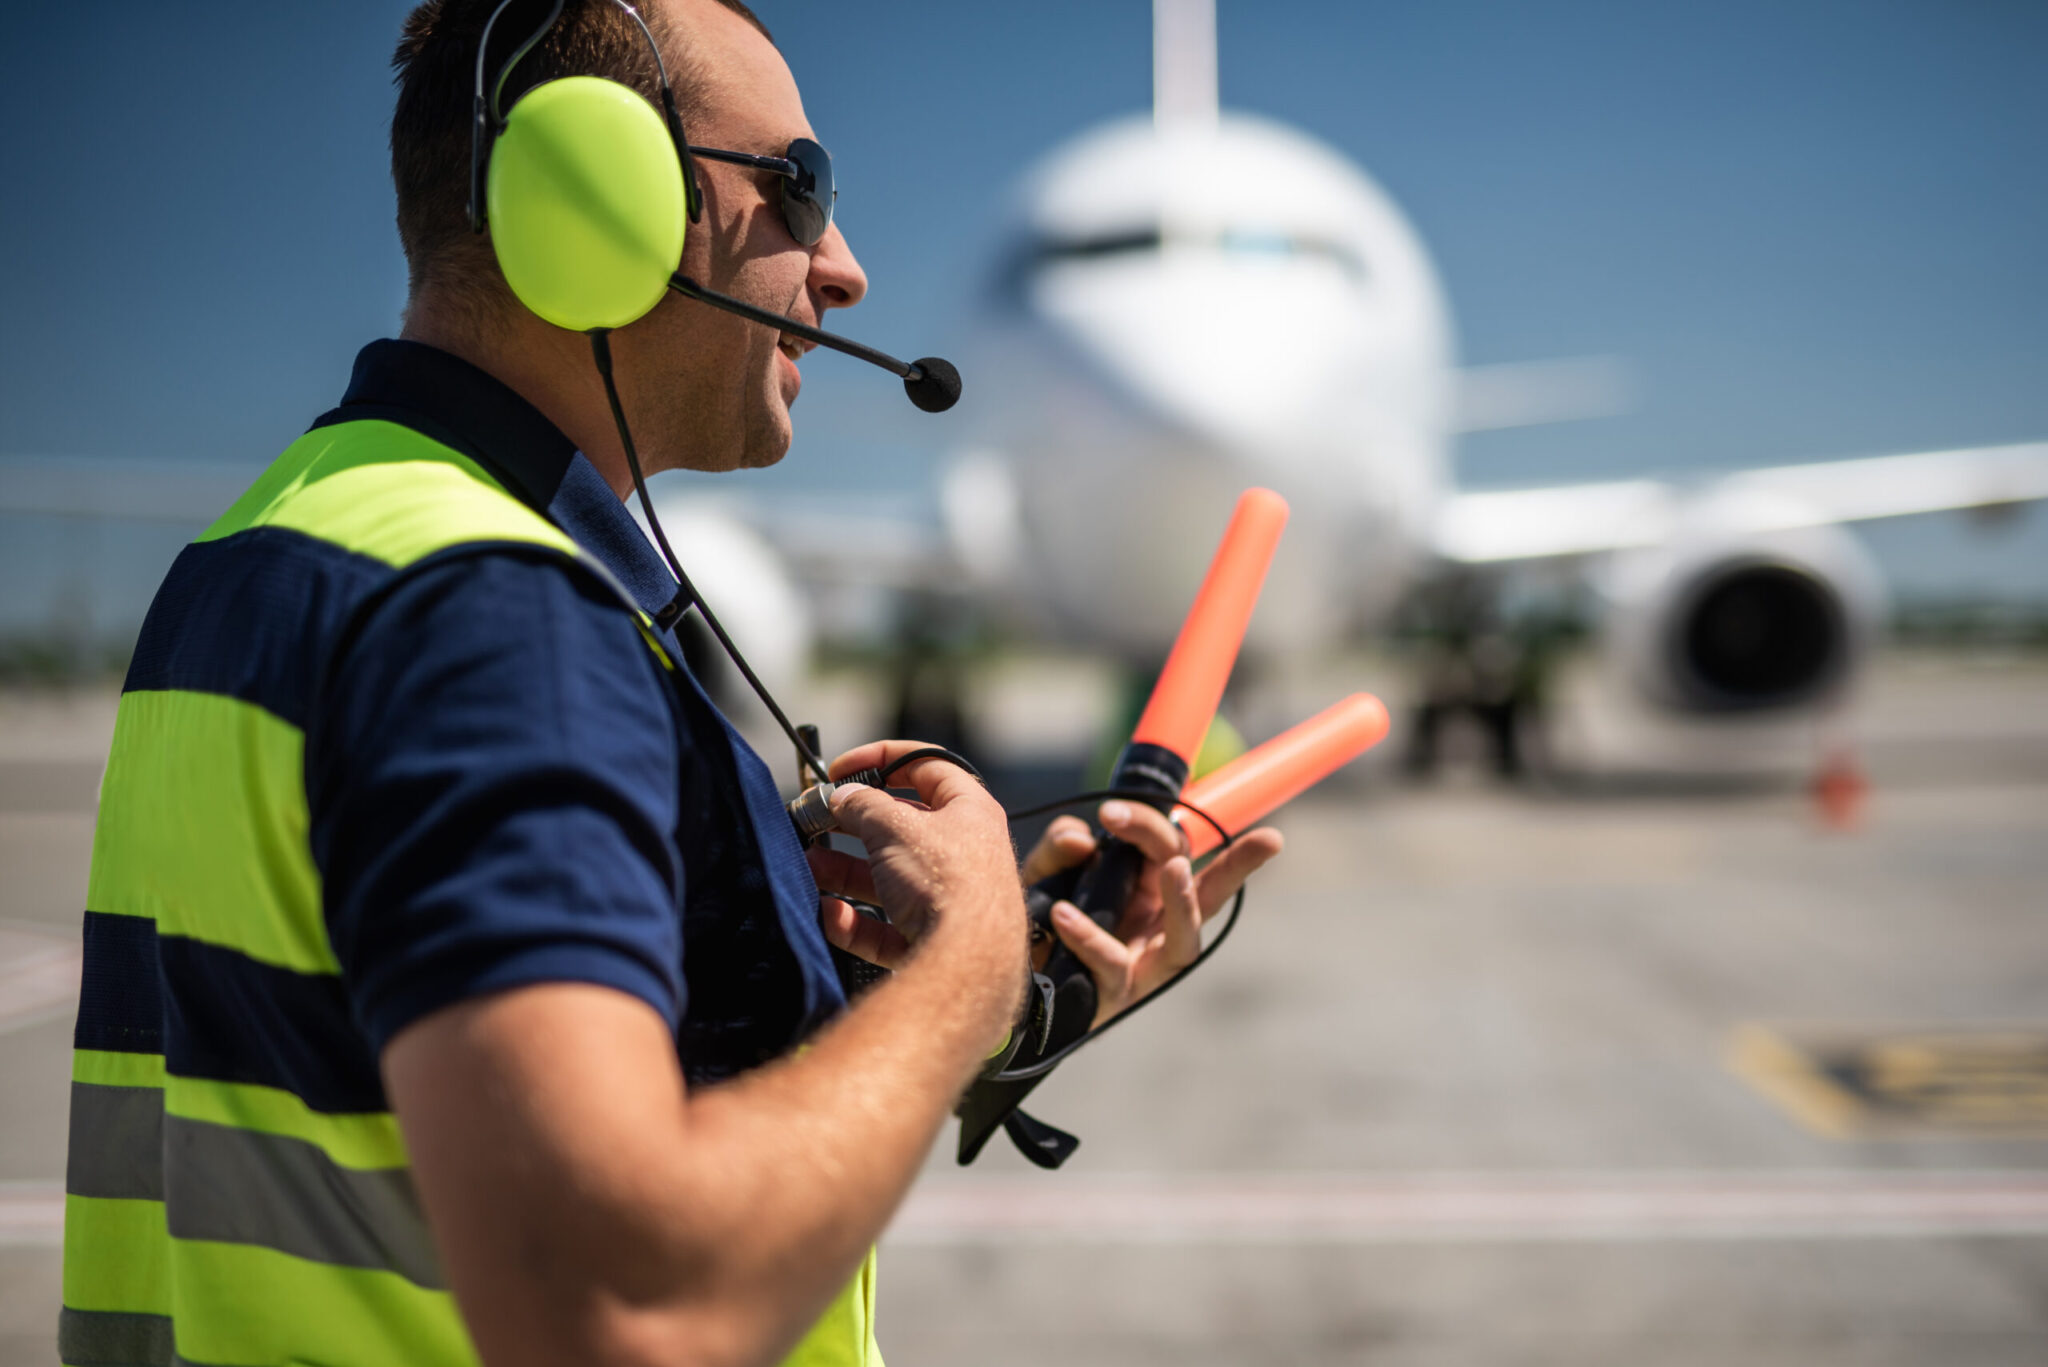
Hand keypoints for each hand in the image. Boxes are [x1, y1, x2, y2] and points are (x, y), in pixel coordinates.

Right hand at [808, 741, 1026, 984]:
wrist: (969, 966)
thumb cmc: (946, 883)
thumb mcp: (895, 827)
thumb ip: (863, 805)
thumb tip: (843, 797)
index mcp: (970, 811)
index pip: (927, 766)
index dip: (881, 758)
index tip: (842, 769)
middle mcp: (966, 853)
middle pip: (900, 828)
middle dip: (852, 825)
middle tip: (816, 820)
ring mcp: (949, 901)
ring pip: (887, 879)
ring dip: (844, 872)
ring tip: (808, 866)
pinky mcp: (932, 943)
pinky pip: (886, 927)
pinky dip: (855, 921)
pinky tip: (829, 914)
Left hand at [1024, 800, 1282, 1027]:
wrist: (1006, 987)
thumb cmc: (1036, 928)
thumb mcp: (1041, 877)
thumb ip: (1058, 850)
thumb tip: (1082, 839)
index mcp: (1147, 891)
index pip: (1168, 850)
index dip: (1149, 825)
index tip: (1111, 812)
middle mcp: (1157, 927)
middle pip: (1211, 896)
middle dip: (1242, 866)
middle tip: (1270, 840)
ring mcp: (1144, 966)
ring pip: (1185, 942)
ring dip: (1185, 904)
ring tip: (1174, 869)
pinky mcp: (1116, 998)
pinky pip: (1114, 966)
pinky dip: (1091, 938)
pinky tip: (1063, 915)